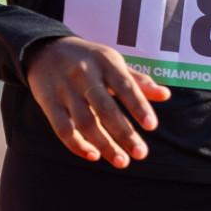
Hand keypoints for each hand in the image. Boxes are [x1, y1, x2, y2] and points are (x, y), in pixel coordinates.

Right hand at [23, 36, 170, 167]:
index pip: (124, 85)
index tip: (151, 126)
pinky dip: (77, 145)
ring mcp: (64, 88)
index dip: (138, 105)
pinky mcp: (48, 101)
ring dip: (104, 144)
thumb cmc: (88, 59)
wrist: (45, 49)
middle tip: (141, 153)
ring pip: (85, 121)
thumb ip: (137, 81)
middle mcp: (84, 74)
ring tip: (122, 161)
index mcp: (105, 62)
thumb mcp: (112, 62)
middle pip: (105, 107)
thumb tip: (166, 95)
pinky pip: (62, 128)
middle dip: (124, 133)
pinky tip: (93, 155)